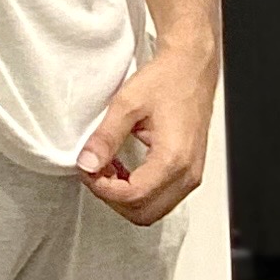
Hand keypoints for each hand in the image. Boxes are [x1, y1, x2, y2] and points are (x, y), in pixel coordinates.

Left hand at [76, 42, 217, 226]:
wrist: (192, 67)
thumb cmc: (168, 79)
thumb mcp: (127, 103)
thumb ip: (105, 137)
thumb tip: (88, 162)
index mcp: (173, 158)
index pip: (132, 196)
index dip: (102, 188)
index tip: (88, 170)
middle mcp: (187, 172)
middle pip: (143, 213)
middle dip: (112, 197)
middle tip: (95, 172)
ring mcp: (192, 175)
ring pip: (153, 210)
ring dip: (125, 197)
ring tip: (107, 169)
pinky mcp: (190, 171)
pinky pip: (163, 197)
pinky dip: (139, 192)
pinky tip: (123, 170)